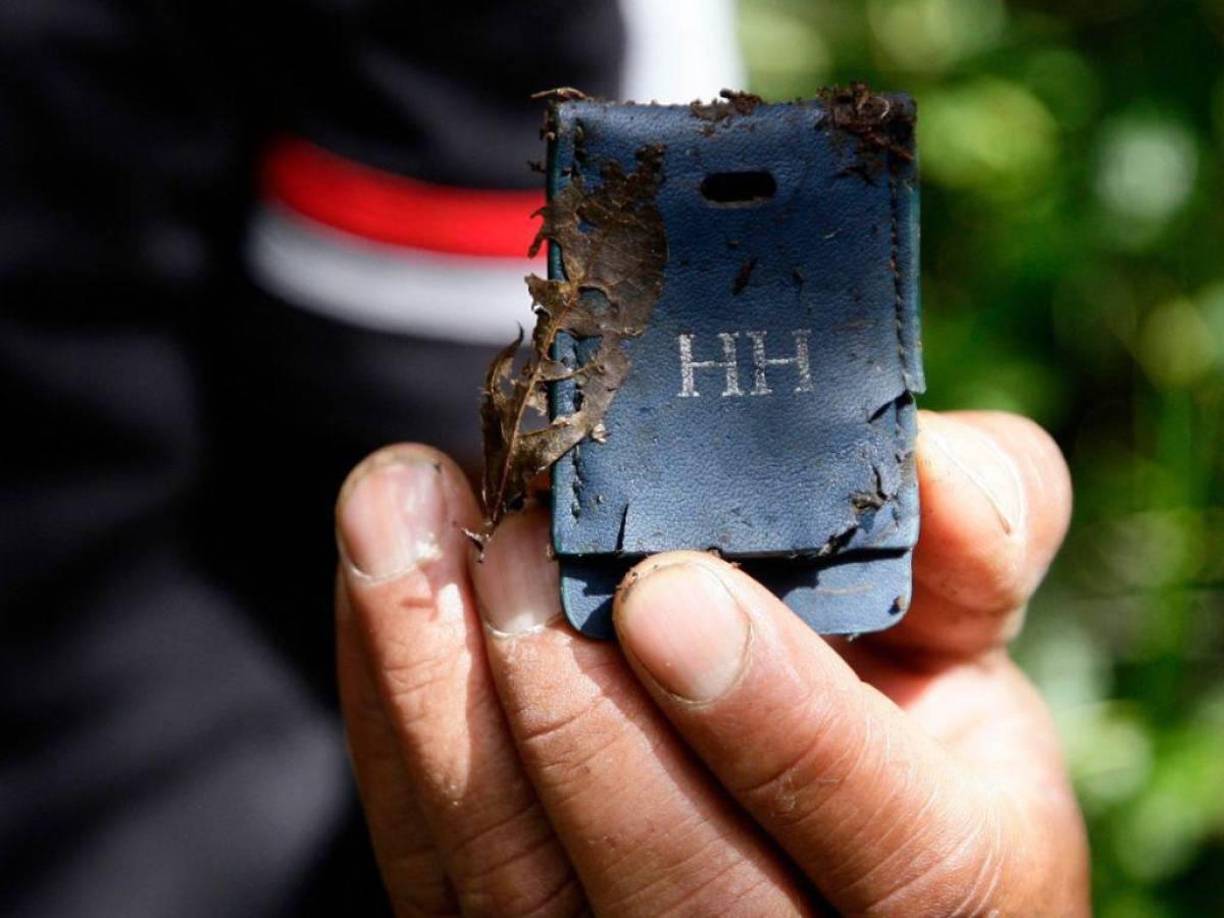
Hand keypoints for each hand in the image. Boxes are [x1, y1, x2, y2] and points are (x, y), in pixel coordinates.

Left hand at [334, 410, 1088, 915]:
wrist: (786, 762)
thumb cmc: (889, 684)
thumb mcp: (964, 615)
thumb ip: (977, 534)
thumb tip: (938, 471)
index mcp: (952, 886)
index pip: (897, 851)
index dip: (783, 730)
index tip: (668, 591)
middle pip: (676, 899)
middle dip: (574, 720)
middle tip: (512, 545)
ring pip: (519, 893)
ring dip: (440, 704)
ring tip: (399, 524)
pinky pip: (437, 866)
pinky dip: (392, 723)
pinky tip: (378, 593)